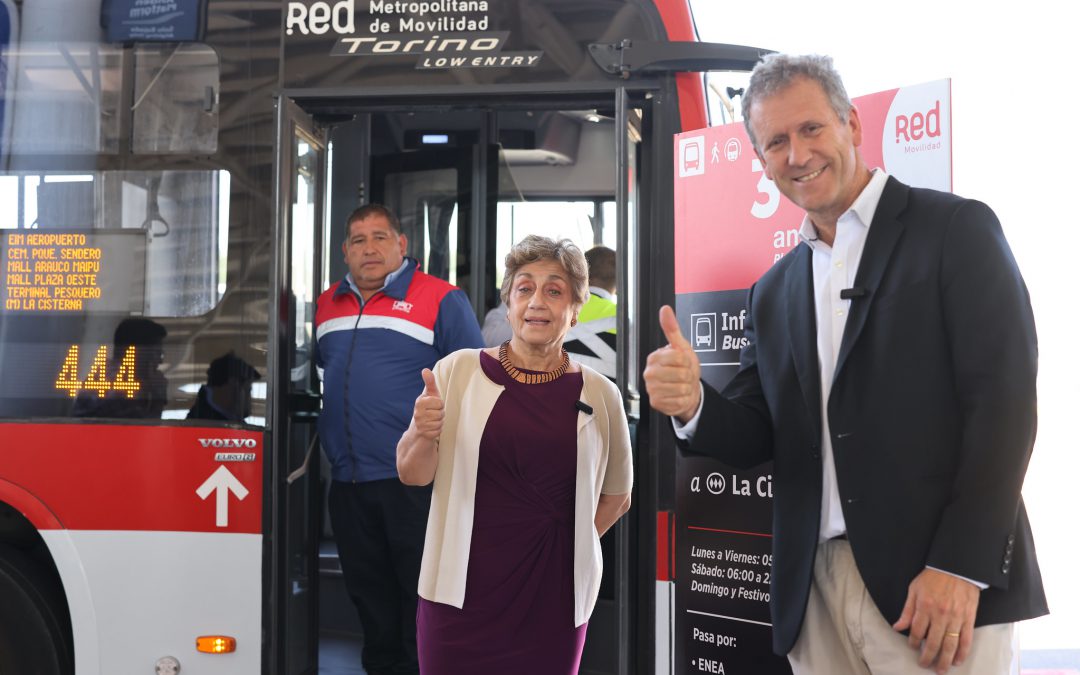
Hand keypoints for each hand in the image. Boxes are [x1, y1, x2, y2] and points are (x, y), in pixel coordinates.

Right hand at [412, 368, 443, 440]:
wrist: (418, 430)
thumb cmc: (427, 409)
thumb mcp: (430, 394)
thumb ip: (430, 382)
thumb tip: (425, 370)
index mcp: (419, 402)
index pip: (439, 402)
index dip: (440, 404)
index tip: (434, 406)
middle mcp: (417, 413)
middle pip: (441, 412)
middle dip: (440, 414)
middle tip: (433, 414)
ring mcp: (420, 425)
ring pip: (440, 422)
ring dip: (439, 422)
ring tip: (432, 421)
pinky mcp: (424, 434)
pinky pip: (439, 431)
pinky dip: (438, 430)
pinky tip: (431, 428)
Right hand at [643, 305, 701, 423]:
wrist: (685, 390)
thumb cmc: (683, 368)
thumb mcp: (681, 347)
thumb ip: (672, 329)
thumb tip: (665, 309)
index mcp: (654, 358)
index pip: (678, 358)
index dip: (687, 361)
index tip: (683, 363)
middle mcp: (649, 373)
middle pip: (681, 374)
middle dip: (688, 375)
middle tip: (683, 375)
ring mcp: (652, 389)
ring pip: (681, 388)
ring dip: (687, 388)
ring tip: (681, 385)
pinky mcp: (656, 403)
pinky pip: (679, 401)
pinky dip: (684, 399)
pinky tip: (678, 396)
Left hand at [892, 568, 979, 674]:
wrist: (957, 567)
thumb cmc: (933, 577)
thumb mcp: (914, 590)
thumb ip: (907, 611)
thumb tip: (897, 627)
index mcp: (925, 607)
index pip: (918, 631)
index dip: (914, 642)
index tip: (913, 647)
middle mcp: (940, 615)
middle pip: (933, 642)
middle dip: (928, 657)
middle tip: (924, 665)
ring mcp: (956, 618)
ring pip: (950, 644)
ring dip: (945, 660)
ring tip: (941, 670)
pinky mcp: (969, 618)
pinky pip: (966, 639)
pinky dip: (962, 652)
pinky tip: (958, 660)